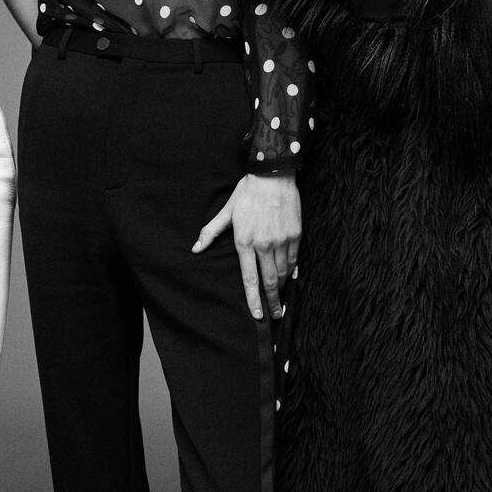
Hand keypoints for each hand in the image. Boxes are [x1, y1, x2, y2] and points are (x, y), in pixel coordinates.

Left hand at [192, 173, 300, 319]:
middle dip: (272, 301)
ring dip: (281, 287)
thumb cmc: (247, 193)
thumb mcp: (226, 212)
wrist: (273, 175)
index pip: (249, 279)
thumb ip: (211, 232)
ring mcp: (281, 240)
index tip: (257, 315)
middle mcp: (264, 245)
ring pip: (283, 273)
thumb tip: (195, 249)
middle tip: (274, 315)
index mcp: (245, 242)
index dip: (253, 299)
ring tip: (280, 298)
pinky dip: (292, 271)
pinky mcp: (295, 234)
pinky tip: (290, 278)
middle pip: (269, 281)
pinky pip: (294, 260)